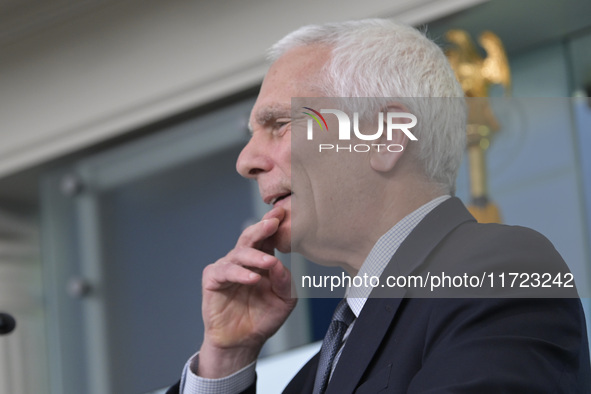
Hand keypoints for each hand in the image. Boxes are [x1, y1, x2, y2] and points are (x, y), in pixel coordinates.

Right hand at [197, 207, 296, 377]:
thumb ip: (286, 282)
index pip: (268, 237)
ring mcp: (227, 268)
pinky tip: (252, 278)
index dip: (274, 224)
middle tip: (274, 221)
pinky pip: (225, 272)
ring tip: (269, 262)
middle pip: (251, 237)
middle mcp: (243, 260)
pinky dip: (239, 274)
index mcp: (261, 259)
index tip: (283, 213)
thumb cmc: (263, 317)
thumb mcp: (284, 301)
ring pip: (239, 253)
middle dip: (262, 227)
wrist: (243, 342)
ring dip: (255, 256)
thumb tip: (280, 264)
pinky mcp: (213, 280)